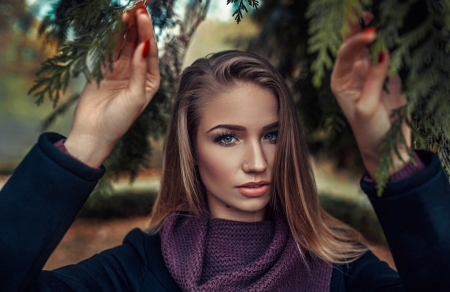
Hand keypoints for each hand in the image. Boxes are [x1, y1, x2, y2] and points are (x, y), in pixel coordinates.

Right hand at [65, 4, 159, 167]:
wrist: (94, 133)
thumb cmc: (119, 120)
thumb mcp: (135, 96)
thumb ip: (139, 70)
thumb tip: (144, 45)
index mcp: (151, 80)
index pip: (151, 51)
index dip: (147, 32)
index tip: (143, 15)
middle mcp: (138, 73)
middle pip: (139, 44)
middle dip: (138, 26)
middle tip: (136, 7)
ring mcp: (121, 71)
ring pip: (124, 45)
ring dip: (125, 29)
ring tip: (126, 12)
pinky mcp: (104, 71)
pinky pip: (109, 51)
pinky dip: (111, 38)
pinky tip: (114, 25)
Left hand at [330, 12, 410, 177]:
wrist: (388, 150)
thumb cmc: (370, 132)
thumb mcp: (367, 107)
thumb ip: (373, 80)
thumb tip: (383, 53)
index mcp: (341, 82)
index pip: (346, 55)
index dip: (357, 42)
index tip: (373, 34)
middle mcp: (353, 75)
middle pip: (354, 46)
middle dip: (357, 27)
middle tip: (360, 7)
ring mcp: (371, 75)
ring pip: (371, 48)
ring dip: (373, 32)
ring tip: (375, 13)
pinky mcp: (388, 79)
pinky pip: (388, 58)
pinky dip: (390, 45)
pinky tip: (391, 32)